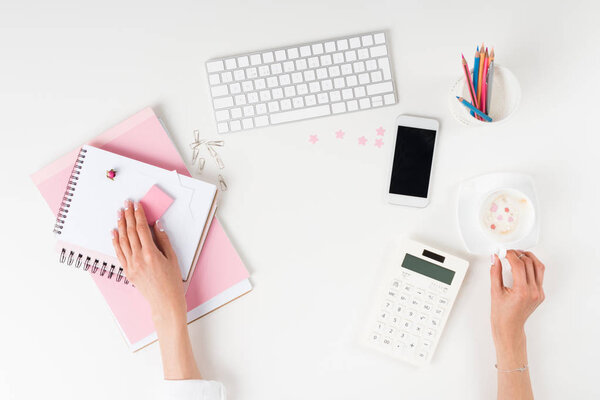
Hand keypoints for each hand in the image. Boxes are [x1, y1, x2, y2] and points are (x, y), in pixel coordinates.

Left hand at [111, 200, 185, 322]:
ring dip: (120, 225)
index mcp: (151, 253)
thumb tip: (157, 225)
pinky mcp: (127, 271)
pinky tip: (114, 232)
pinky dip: (115, 241)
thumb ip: (163, 240)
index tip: (136, 205)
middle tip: (126, 204)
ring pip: (122, 241)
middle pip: (130, 232)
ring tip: (119, 214)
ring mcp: (131, 265)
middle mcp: (138, 258)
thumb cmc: (172, 281)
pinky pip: (119, 253)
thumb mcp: (172, 258)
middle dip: (128, 216)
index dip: (138, 215)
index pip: (141, 229)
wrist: (165, 301)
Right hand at [490, 250, 544, 365]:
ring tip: (519, 255)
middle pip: (530, 263)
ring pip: (539, 267)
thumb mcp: (495, 291)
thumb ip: (495, 272)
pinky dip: (532, 267)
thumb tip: (495, 258)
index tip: (503, 252)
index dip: (510, 255)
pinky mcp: (541, 294)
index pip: (519, 265)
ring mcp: (539, 293)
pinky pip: (540, 275)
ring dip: (529, 258)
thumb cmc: (501, 314)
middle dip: (518, 255)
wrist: (509, 327)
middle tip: (508, 253)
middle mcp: (534, 291)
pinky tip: (523, 266)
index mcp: (522, 291)